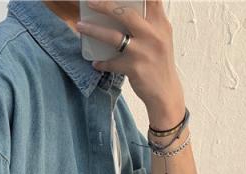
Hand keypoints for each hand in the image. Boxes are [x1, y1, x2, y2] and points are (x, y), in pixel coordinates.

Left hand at [75, 0, 185, 128]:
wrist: (165, 92)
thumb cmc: (159, 63)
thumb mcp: (161, 38)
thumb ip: (149, 23)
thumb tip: (126, 11)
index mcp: (161, 24)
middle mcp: (153, 35)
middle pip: (126, 13)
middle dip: (105, 5)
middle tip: (90, 2)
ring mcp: (143, 52)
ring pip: (113, 37)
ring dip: (94, 31)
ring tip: (80, 26)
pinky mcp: (134, 68)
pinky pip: (111, 63)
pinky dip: (102, 63)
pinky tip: (96, 62)